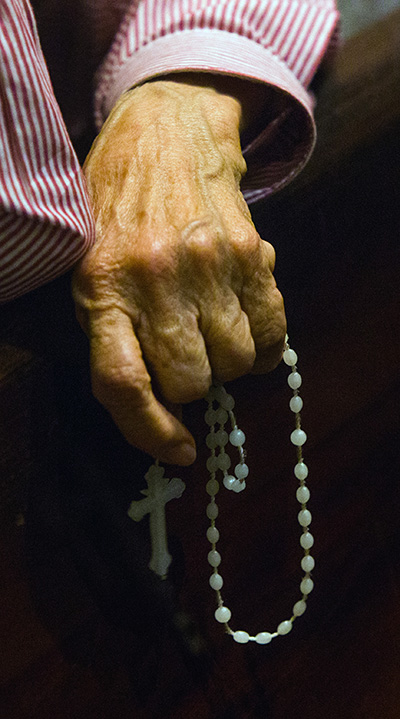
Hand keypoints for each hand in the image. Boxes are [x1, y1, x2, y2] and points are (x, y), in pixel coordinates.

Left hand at [72, 80, 285, 464]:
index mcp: (102, 287)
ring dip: (227, 365)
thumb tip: (161, 409)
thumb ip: (113, 335)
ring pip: (236, 363)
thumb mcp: (87, 268)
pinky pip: (274, 330)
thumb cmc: (117, 212)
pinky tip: (246, 327)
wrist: (166, 134)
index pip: (123, 383)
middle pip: (190, 382)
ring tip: (213, 333)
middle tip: (186, 361)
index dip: (149, 433)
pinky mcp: (250, 252)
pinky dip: (265, 346)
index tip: (176, 451)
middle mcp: (155, 278)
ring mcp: (207, 264)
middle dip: (191, 388)